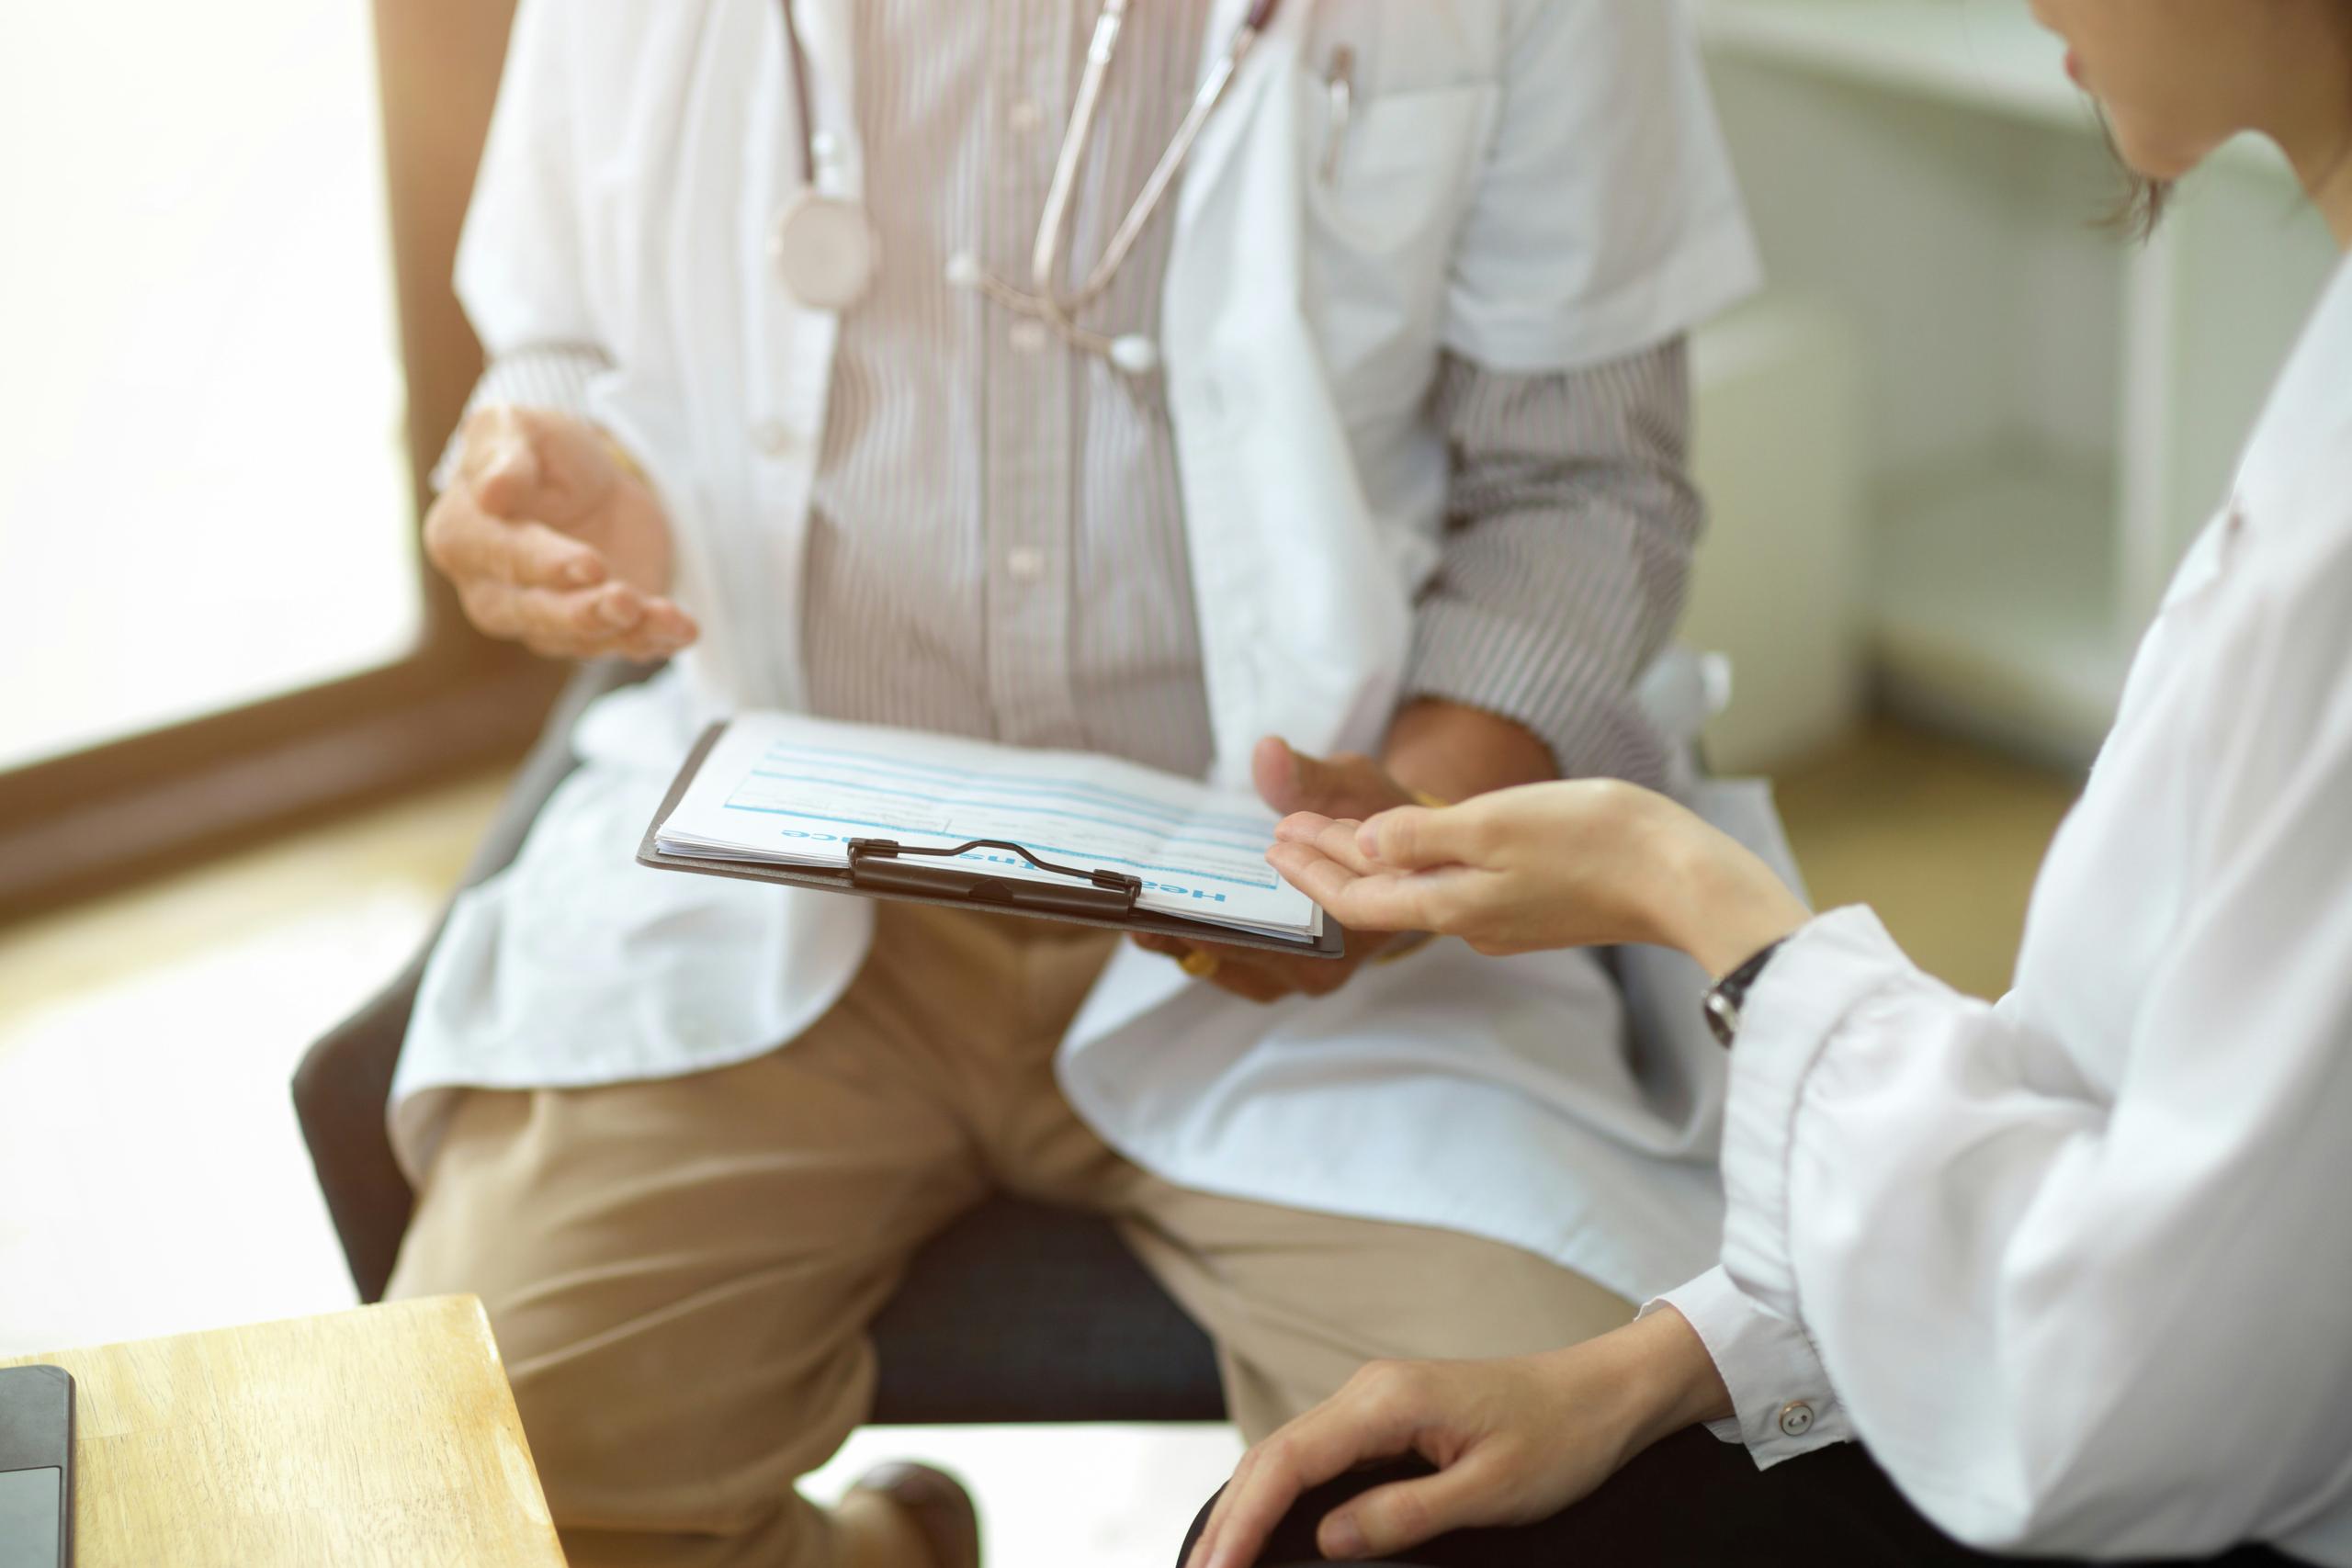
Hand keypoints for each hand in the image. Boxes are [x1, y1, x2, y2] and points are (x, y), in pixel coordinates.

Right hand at [423, 405, 698, 660]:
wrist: (591, 479)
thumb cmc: (538, 452)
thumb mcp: (515, 429)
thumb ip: (501, 456)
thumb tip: (490, 492)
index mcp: (463, 538)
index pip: (502, 558)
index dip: (545, 564)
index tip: (589, 563)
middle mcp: (495, 592)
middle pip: (536, 614)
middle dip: (583, 612)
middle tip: (625, 601)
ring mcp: (546, 619)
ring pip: (582, 638)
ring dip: (626, 631)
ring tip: (665, 617)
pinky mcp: (597, 630)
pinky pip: (624, 644)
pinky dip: (656, 639)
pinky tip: (684, 629)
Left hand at [1130, 737, 1414, 1003]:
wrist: (1396, 854)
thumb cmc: (1376, 822)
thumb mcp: (1355, 787)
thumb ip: (1310, 778)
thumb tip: (1267, 752)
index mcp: (1348, 927)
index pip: (1272, 936)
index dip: (1215, 923)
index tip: (1166, 901)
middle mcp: (1319, 966)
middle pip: (1236, 957)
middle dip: (1180, 930)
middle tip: (1130, 903)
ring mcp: (1291, 975)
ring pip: (1221, 966)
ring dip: (1174, 938)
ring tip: (1126, 908)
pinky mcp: (1270, 970)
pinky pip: (1220, 962)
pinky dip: (1185, 939)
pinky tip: (1149, 912)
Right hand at [1186, 1309, 1730, 1567]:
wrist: (1603, 1395)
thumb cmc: (1559, 1438)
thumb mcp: (1489, 1491)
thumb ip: (1403, 1515)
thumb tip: (1328, 1540)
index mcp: (1387, 1400)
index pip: (1288, 1462)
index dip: (1244, 1520)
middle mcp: (1369, 1391)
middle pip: (1274, 1456)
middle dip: (1229, 1520)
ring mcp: (1375, 1401)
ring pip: (1290, 1455)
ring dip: (1250, 1508)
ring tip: (1218, 1563)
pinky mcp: (1388, 1417)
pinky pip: (1318, 1457)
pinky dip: (1283, 1495)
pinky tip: (1269, 1529)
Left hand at [1265, 780, 1810, 978]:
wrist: (1684, 878)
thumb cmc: (1594, 840)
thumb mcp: (1493, 823)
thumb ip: (1420, 837)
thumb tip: (1359, 847)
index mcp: (1453, 905)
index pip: (1356, 897)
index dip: (1310, 868)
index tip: (1272, 839)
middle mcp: (1472, 923)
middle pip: (1380, 899)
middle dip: (1328, 866)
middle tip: (1283, 835)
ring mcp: (1507, 920)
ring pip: (1417, 894)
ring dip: (1371, 865)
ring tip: (1336, 836)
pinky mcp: (1539, 909)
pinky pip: (1456, 890)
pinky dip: (1420, 865)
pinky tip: (1421, 846)